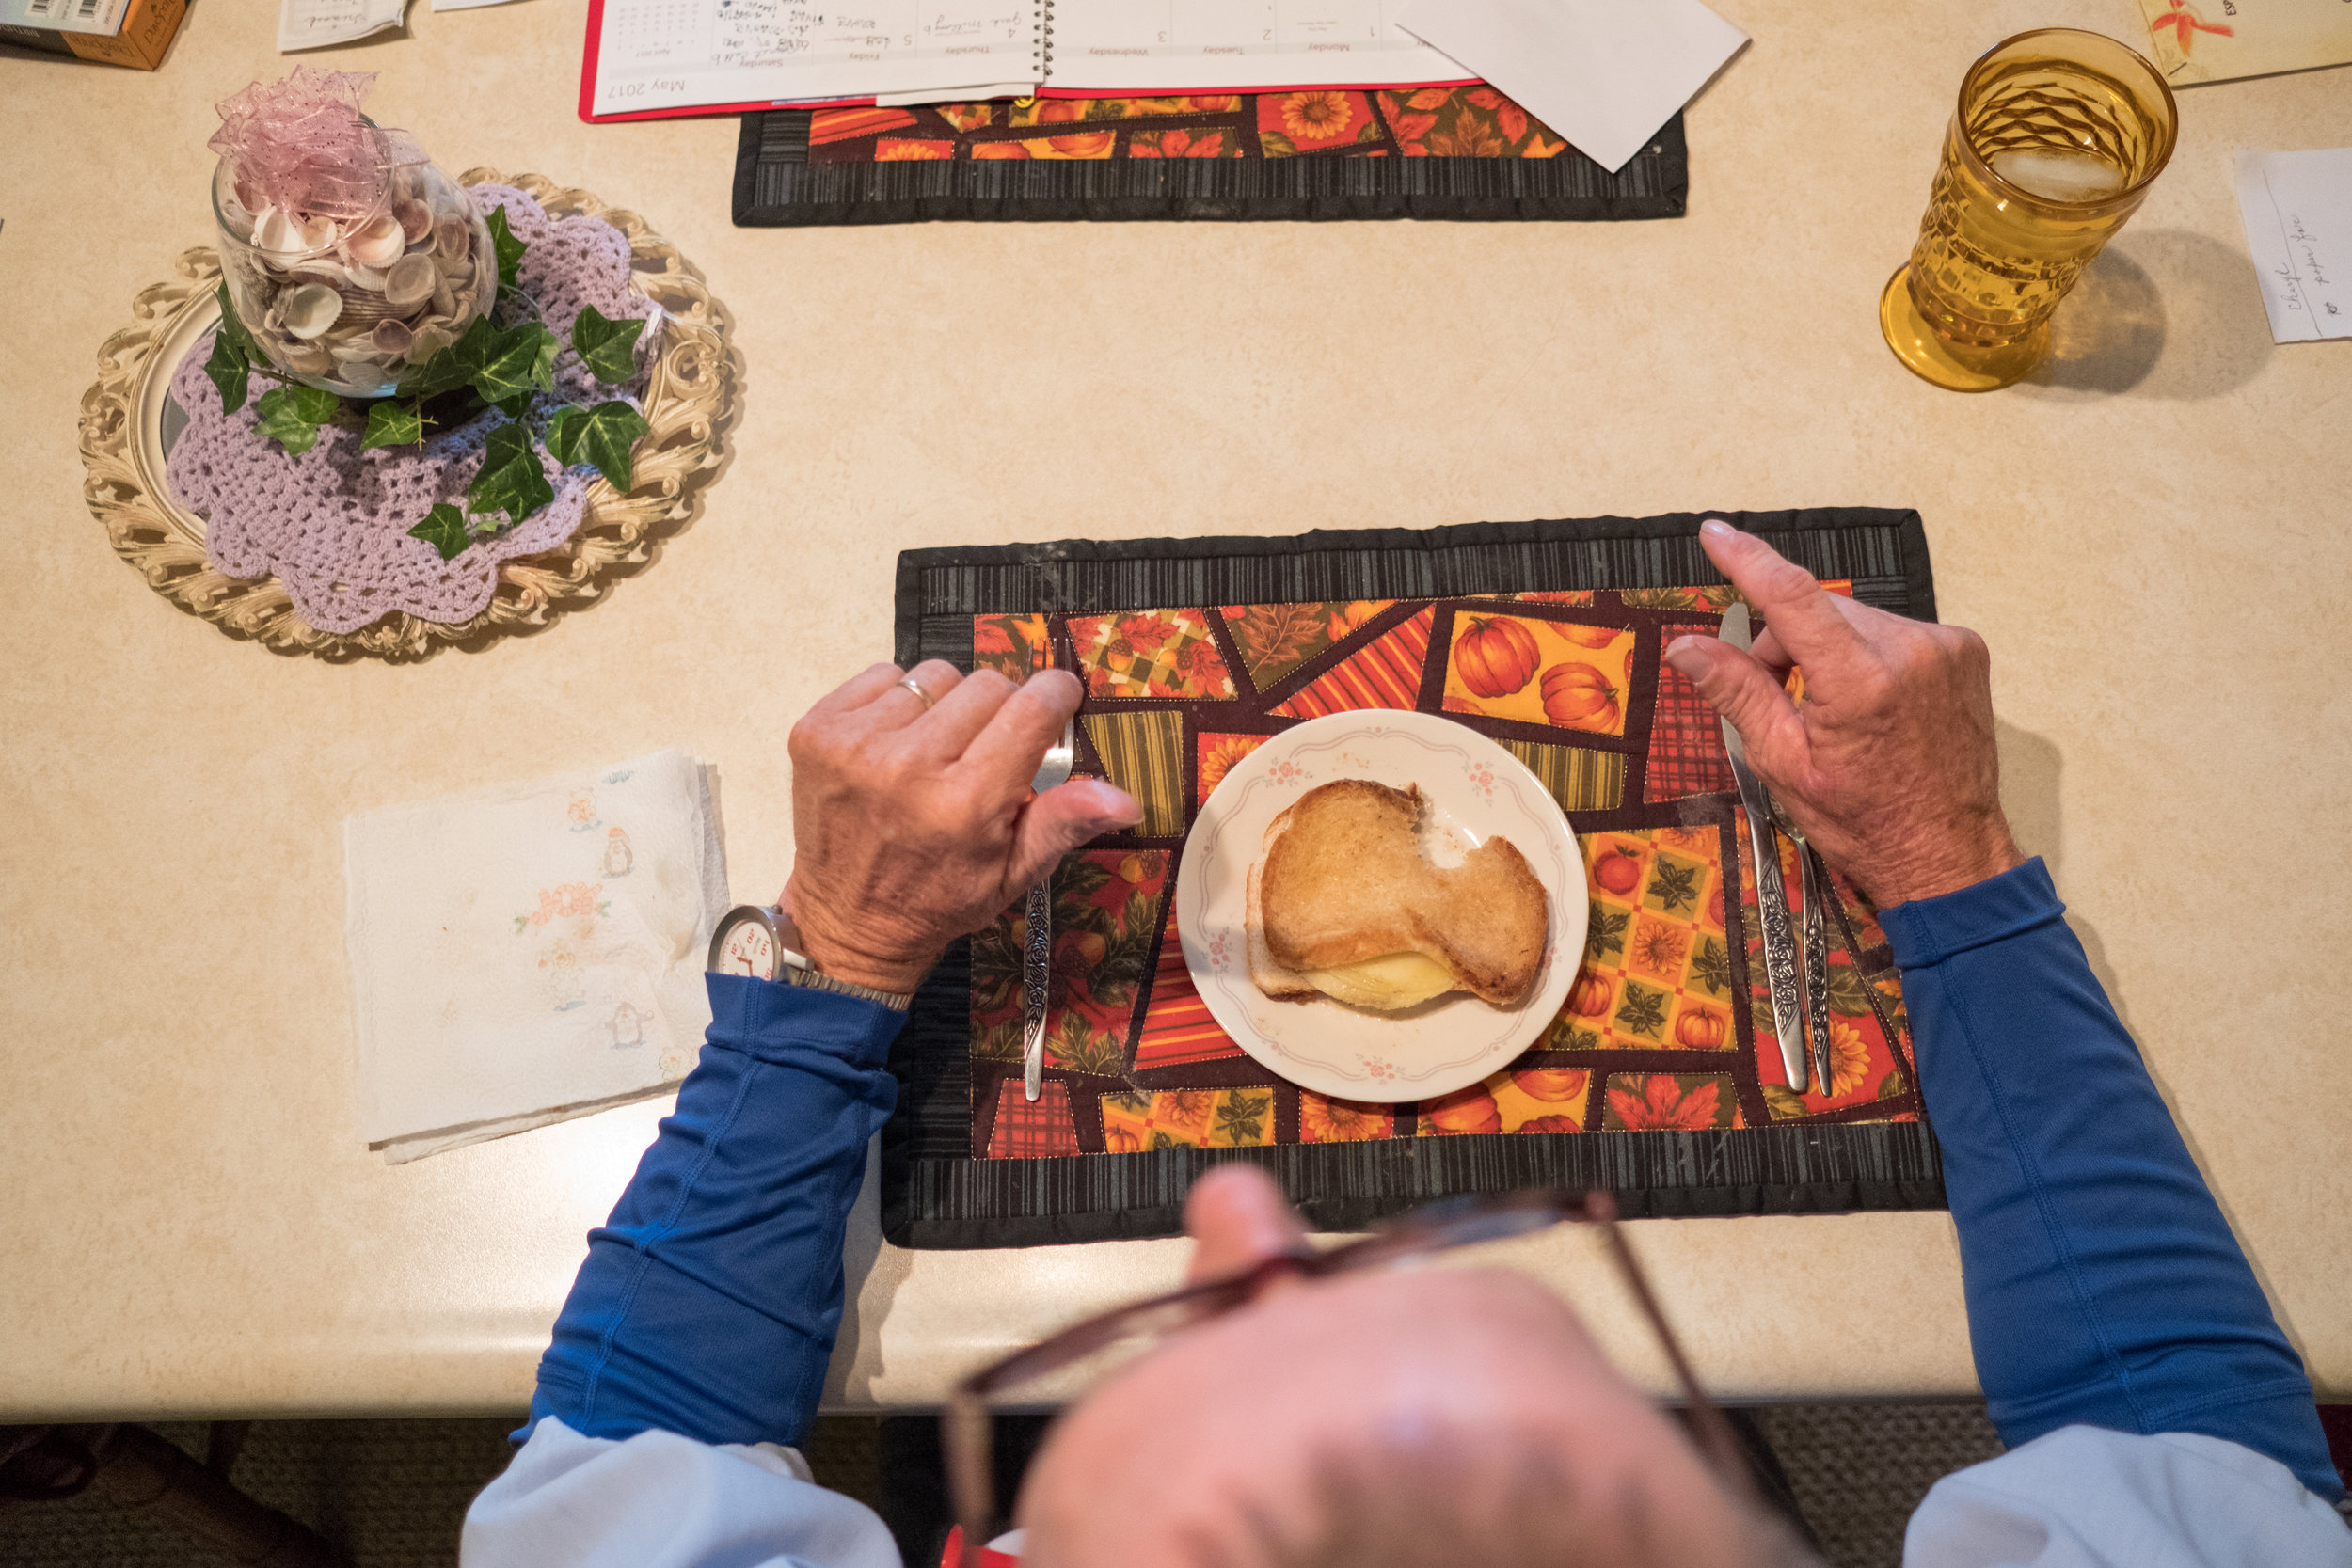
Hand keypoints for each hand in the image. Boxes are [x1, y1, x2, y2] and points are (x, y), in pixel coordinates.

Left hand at [779, 661, 1139, 993]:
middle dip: (1001, 709)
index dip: (1055, 696)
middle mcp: (907, 767)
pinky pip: (883, 677)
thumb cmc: (938, 898)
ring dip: (947, 705)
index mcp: (964, 804)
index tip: (1058, 700)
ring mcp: (855, 745)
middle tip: (989, 750)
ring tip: (938, 751)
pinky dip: (898, 703)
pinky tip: (897, 745)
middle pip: (988, 684)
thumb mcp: (1013, 874)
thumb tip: (1125, 799)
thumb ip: (1064, 824)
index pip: (1031, 708)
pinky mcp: (818, 730)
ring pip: (935, 676)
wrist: (847, 922)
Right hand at [1663, 519, 2022, 906]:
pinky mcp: (1965, 649)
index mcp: (1859, 683)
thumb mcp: (1782, 761)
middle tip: (1777, 697)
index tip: (1715, 534)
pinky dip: (1868, 655)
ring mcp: (1944, 646)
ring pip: (1855, 619)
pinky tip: (1872, 703)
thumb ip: (1736, 692)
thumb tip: (1686, 648)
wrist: (1946, 853)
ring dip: (1828, 648)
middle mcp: (1909, 651)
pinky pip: (1894, 631)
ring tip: (1831, 710)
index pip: (1791, 596)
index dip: (1747, 560)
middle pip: (1819, 611)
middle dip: (1785, 641)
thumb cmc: (1863, 820)